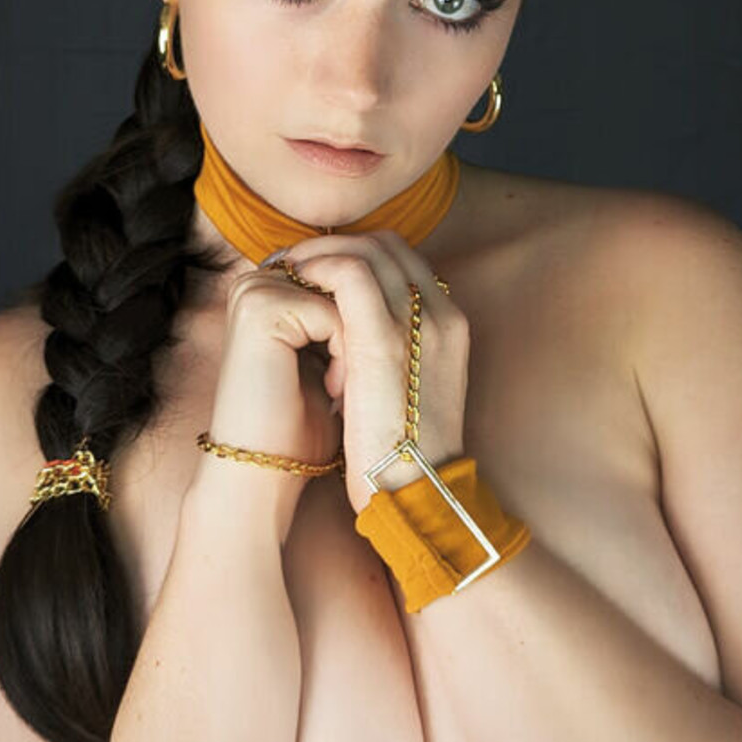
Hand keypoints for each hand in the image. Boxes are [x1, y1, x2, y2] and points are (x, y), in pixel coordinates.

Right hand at [205, 263, 344, 541]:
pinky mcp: (260, 311)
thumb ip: (345, 315)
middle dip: (366, 325)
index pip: (346, 266)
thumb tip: (392, 290)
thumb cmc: (303, 421)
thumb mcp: (329, 356)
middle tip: (354, 379)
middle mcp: (260, 279)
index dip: (370, 312)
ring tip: (343, 387)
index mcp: (273, 284)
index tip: (364, 365)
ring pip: (346, 292)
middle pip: (350, 274)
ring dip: (359, 342)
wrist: (267, 470)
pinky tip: (333, 391)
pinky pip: (333, 315)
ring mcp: (256, 290)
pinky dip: (346, 355)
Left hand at [271, 230, 470, 513]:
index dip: (357, 253)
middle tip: (296, 264)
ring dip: (322, 254)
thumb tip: (348, 332)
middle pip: (387, 245)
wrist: (417, 496)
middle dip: (336, 245)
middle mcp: (443, 315)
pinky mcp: (384, 340)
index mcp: (451, 326)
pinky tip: (296, 291)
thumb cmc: (403, 454)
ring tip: (290, 275)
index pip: (403, 259)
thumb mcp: (410, 390)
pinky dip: (318, 271)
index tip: (319, 268)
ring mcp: (419, 324)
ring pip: (367, 249)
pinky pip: (349, 273)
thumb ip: (394, 353)